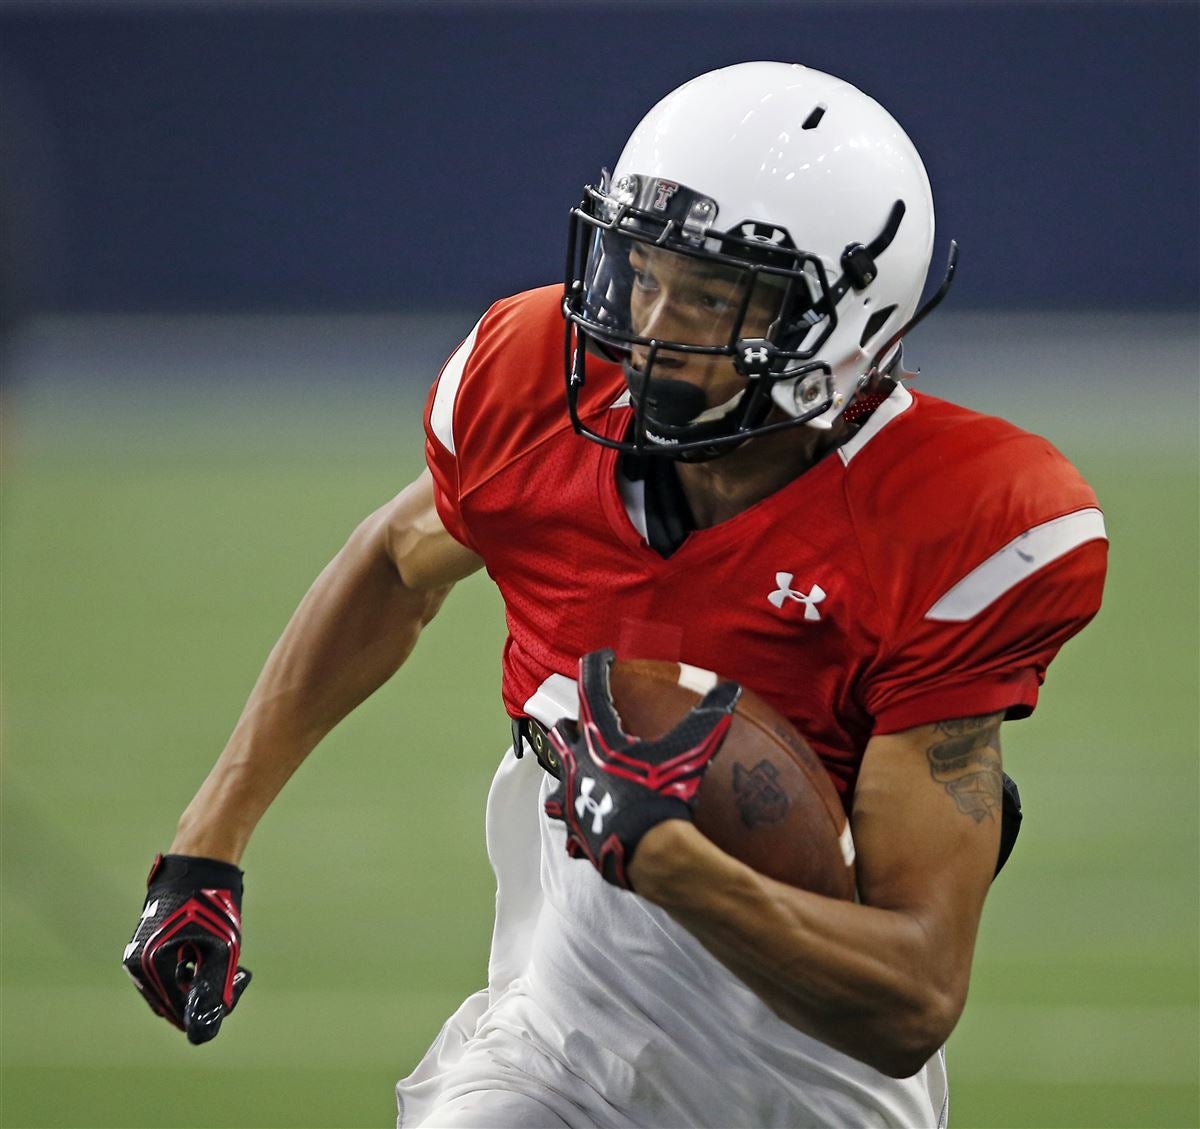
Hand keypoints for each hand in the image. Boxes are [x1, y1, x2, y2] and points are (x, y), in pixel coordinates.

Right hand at [121, 853, 251, 1043]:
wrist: (201, 857)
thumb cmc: (211, 901)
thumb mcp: (221, 948)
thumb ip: (213, 989)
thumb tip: (208, 1026)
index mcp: (148, 966)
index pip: (175, 1010)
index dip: (204, 1013)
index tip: (228, 1003)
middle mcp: (137, 963)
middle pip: (171, 1001)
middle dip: (201, 998)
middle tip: (232, 984)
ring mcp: (140, 952)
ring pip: (170, 986)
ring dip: (197, 984)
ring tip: (227, 968)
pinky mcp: (149, 943)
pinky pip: (168, 970)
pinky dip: (190, 971)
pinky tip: (211, 956)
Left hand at [543, 649, 739, 889]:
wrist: (647, 851)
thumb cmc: (664, 796)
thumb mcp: (690, 753)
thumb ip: (707, 719)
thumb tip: (730, 688)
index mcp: (599, 738)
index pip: (591, 689)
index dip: (596, 668)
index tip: (601, 657)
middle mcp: (576, 763)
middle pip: (563, 732)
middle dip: (571, 724)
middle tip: (584, 720)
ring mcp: (572, 799)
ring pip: (557, 777)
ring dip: (566, 769)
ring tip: (576, 770)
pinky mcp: (576, 830)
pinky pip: (570, 821)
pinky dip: (577, 818)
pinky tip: (585, 822)